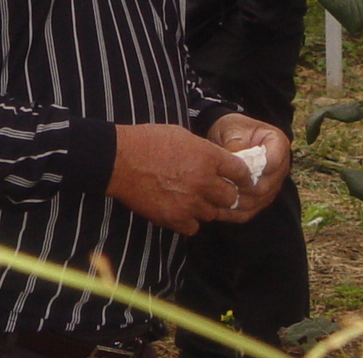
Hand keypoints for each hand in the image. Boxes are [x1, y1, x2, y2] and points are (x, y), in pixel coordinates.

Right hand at [107, 123, 250, 235]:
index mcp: (208, 157)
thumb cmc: (148, 141)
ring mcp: (190, 203)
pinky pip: (194, 227)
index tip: (241, 178)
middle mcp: (203, 181)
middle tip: (220, 191)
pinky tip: (182, 210)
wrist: (119, 161)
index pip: (241, 172)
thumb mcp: (182, 135)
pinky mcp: (174, 218)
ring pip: (213, 214)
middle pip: (231, 197)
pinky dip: (190, 221)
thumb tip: (215, 160)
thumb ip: (204, 151)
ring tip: (196, 199)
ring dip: (208, 207)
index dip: (242, 175)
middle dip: (227, 194)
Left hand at [204, 113, 289, 221]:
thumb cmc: (233, 129)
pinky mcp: (261, 199)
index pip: (273, 162)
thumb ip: (235, 141)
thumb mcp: (232, 128)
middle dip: (242, 188)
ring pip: (258, 202)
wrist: (230, 137)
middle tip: (220, 186)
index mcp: (278, 144)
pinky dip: (234, 212)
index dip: (253, 169)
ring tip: (217, 198)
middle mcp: (281, 167)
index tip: (233, 170)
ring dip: (238, 202)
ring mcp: (272, 185)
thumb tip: (234, 159)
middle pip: (266, 186)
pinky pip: (250, 211)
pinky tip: (217, 209)